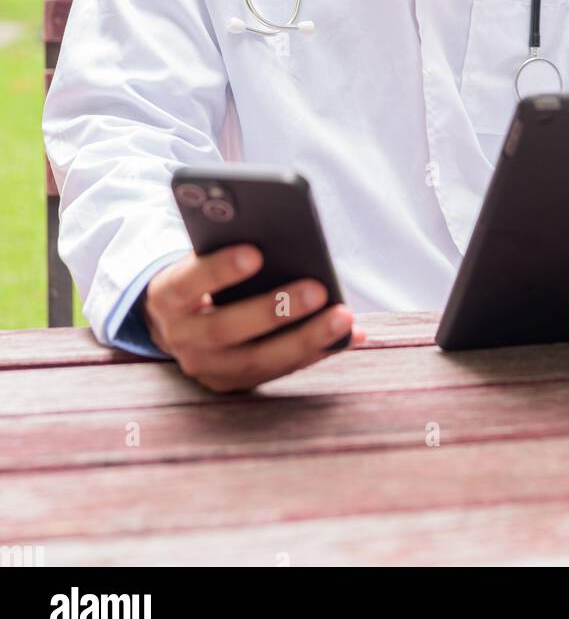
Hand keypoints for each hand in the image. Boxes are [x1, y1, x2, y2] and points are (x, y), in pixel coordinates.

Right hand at [141, 244, 364, 391]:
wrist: (179, 320)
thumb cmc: (203, 275)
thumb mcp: (200, 257)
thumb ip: (225, 247)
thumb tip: (283, 233)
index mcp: (167, 296)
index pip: (188, 283)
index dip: (218, 270)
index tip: (255, 252)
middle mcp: (181, 338)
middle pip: (226, 329)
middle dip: (274, 310)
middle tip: (317, 289)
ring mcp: (207, 368)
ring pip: (258, 360)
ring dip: (306, 338)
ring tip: (344, 317)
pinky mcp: (234, 385)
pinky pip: (280, 371)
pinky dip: (317, 352)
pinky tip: (351, 334)